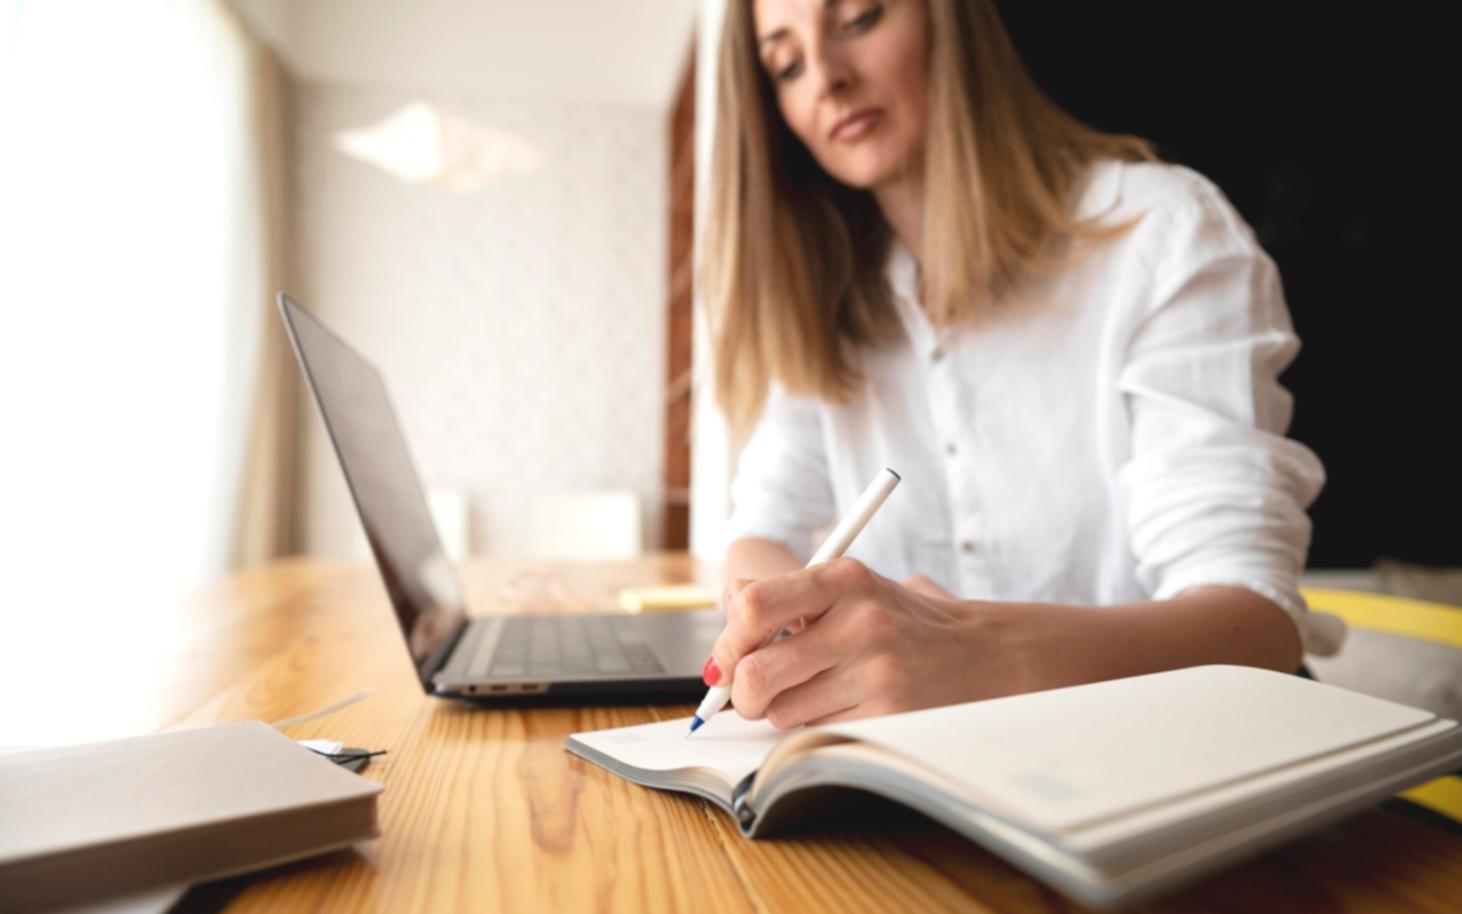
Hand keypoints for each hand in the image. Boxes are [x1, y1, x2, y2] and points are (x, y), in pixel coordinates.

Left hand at [707, 559, 1030, 728]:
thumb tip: (728, 606)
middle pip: (756, 673)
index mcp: (843, 577)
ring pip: (782, 711)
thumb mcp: (848, 587)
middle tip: (752, 692)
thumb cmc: (898, 621)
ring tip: (820, 689)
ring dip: (785, 710)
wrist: (980, 653)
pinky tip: (847, 706)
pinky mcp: (891, 713)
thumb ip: (785, 594)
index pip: (753, 606)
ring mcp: (878, 671)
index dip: (727, 640)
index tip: (729, 657)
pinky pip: (817, 733)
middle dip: (742, 693)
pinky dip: (817, 727)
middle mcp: (861, 621)